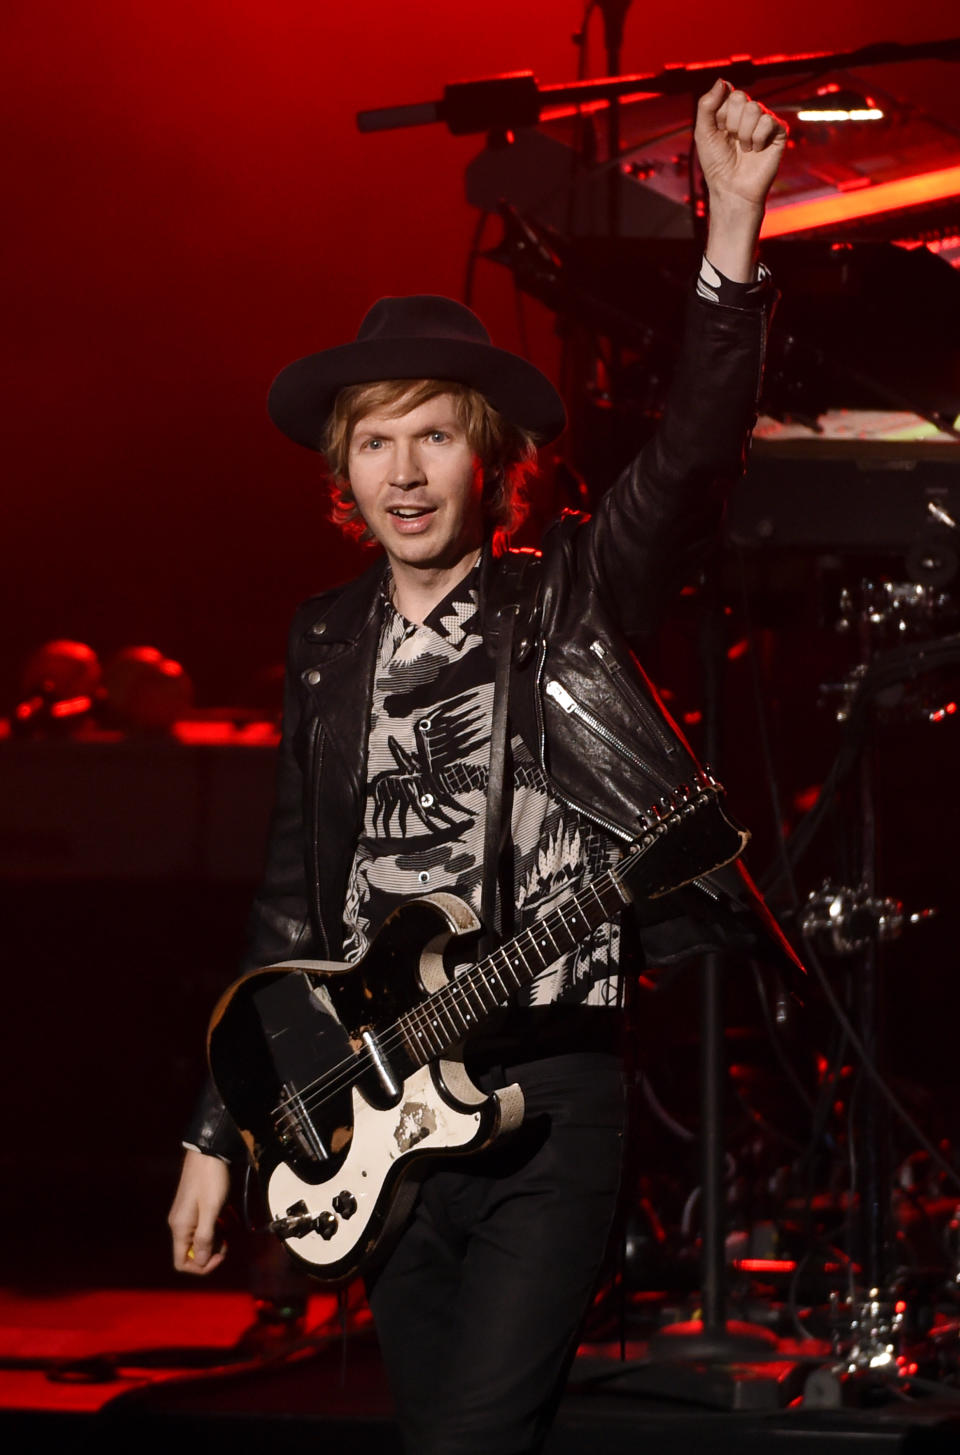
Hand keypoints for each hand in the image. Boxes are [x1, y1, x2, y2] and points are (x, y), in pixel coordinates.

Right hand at [168, 1147, 230, 1274]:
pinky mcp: (191, 1208)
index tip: (220, 1255)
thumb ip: (205, 1238)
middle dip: (209, 1253)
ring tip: (227, 1233)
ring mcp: (184, 1216)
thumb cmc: (210, 1180)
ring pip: (195, 1241)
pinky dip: (211, 1230)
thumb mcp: (211, 1210)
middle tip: (227, 1243)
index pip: (181, 1263)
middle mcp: (178, 1225)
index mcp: (179, 1228)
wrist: (207, 1152)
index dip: (201, 1266)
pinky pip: (199, 1228)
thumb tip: (201, 1262)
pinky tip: (222, 1221)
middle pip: (190, 1253)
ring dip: (212, 1242)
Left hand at [695, 79, 787, 212]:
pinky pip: (768, 121)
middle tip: (731, 140)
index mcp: (731, 110)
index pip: (727, 92)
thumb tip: (723, 80)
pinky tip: (756, 150)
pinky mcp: (778, 132)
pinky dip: (757, 139)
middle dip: (731, 123)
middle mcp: (748, 113)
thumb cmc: (716, 164)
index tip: (718, 131)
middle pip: (740, 97)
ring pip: (754, 109)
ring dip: (743, 134)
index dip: (719, 114)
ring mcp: (764, 121)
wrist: (731, 189)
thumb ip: (707, 105)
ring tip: (743, 149)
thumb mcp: (703, 133)